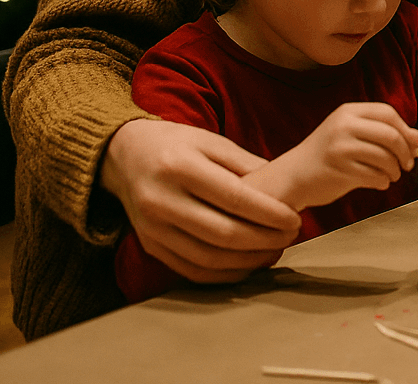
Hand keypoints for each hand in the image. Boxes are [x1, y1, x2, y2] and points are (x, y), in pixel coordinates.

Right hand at [100, 118, 301, 283]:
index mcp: (180, 167)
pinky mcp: (150, 246)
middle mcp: (161, 200)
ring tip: (275, 252)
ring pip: (208, 258)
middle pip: (222, 233)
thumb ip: (247, 165)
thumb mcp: (211, 142)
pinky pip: (191, 271)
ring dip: (248, 261)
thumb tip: (285, 190)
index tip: (294, 219)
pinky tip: (247, 265)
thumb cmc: (176, 145)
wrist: (123, 156)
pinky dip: (223, 274)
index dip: (269, 213)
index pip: (234, 198)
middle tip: (290, 236)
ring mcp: (152, 228)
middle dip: (264, 240)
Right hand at [245, 102, 417, 210]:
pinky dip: (383, 181)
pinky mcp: (338, 169)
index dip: (405, 129)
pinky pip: (373, 175)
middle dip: (405, 152)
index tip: (413, 144)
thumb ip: (382, 133)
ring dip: (395, 170)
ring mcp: (339, 146)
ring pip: (384, 157)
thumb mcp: (352, 135)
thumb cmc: (327, 155)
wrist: (293, 175)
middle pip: (390, 135)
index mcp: (348, 111)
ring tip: (392, 175)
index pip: (388, 113)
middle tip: (408, 164)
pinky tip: (380, 182)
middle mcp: (343, 125)